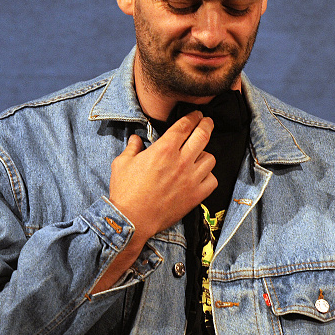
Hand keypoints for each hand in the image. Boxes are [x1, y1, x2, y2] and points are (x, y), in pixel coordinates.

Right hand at [108, 110, 217, 240]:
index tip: (197, 114)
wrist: (132, 220)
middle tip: (208, 122)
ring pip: (210, 158)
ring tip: (199, 154)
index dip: (193, 117)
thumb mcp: (122, 163)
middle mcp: (181, 161)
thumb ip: (132, 147)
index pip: (185, 126)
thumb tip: (136, 138)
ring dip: (205, 154)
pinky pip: (212, 180)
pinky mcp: (196, 195)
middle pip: (203, 135)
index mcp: (163, 149)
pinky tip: (201, 175)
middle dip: (207, 124)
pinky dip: (208, 176)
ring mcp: (191, 178)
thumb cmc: (126, 191)